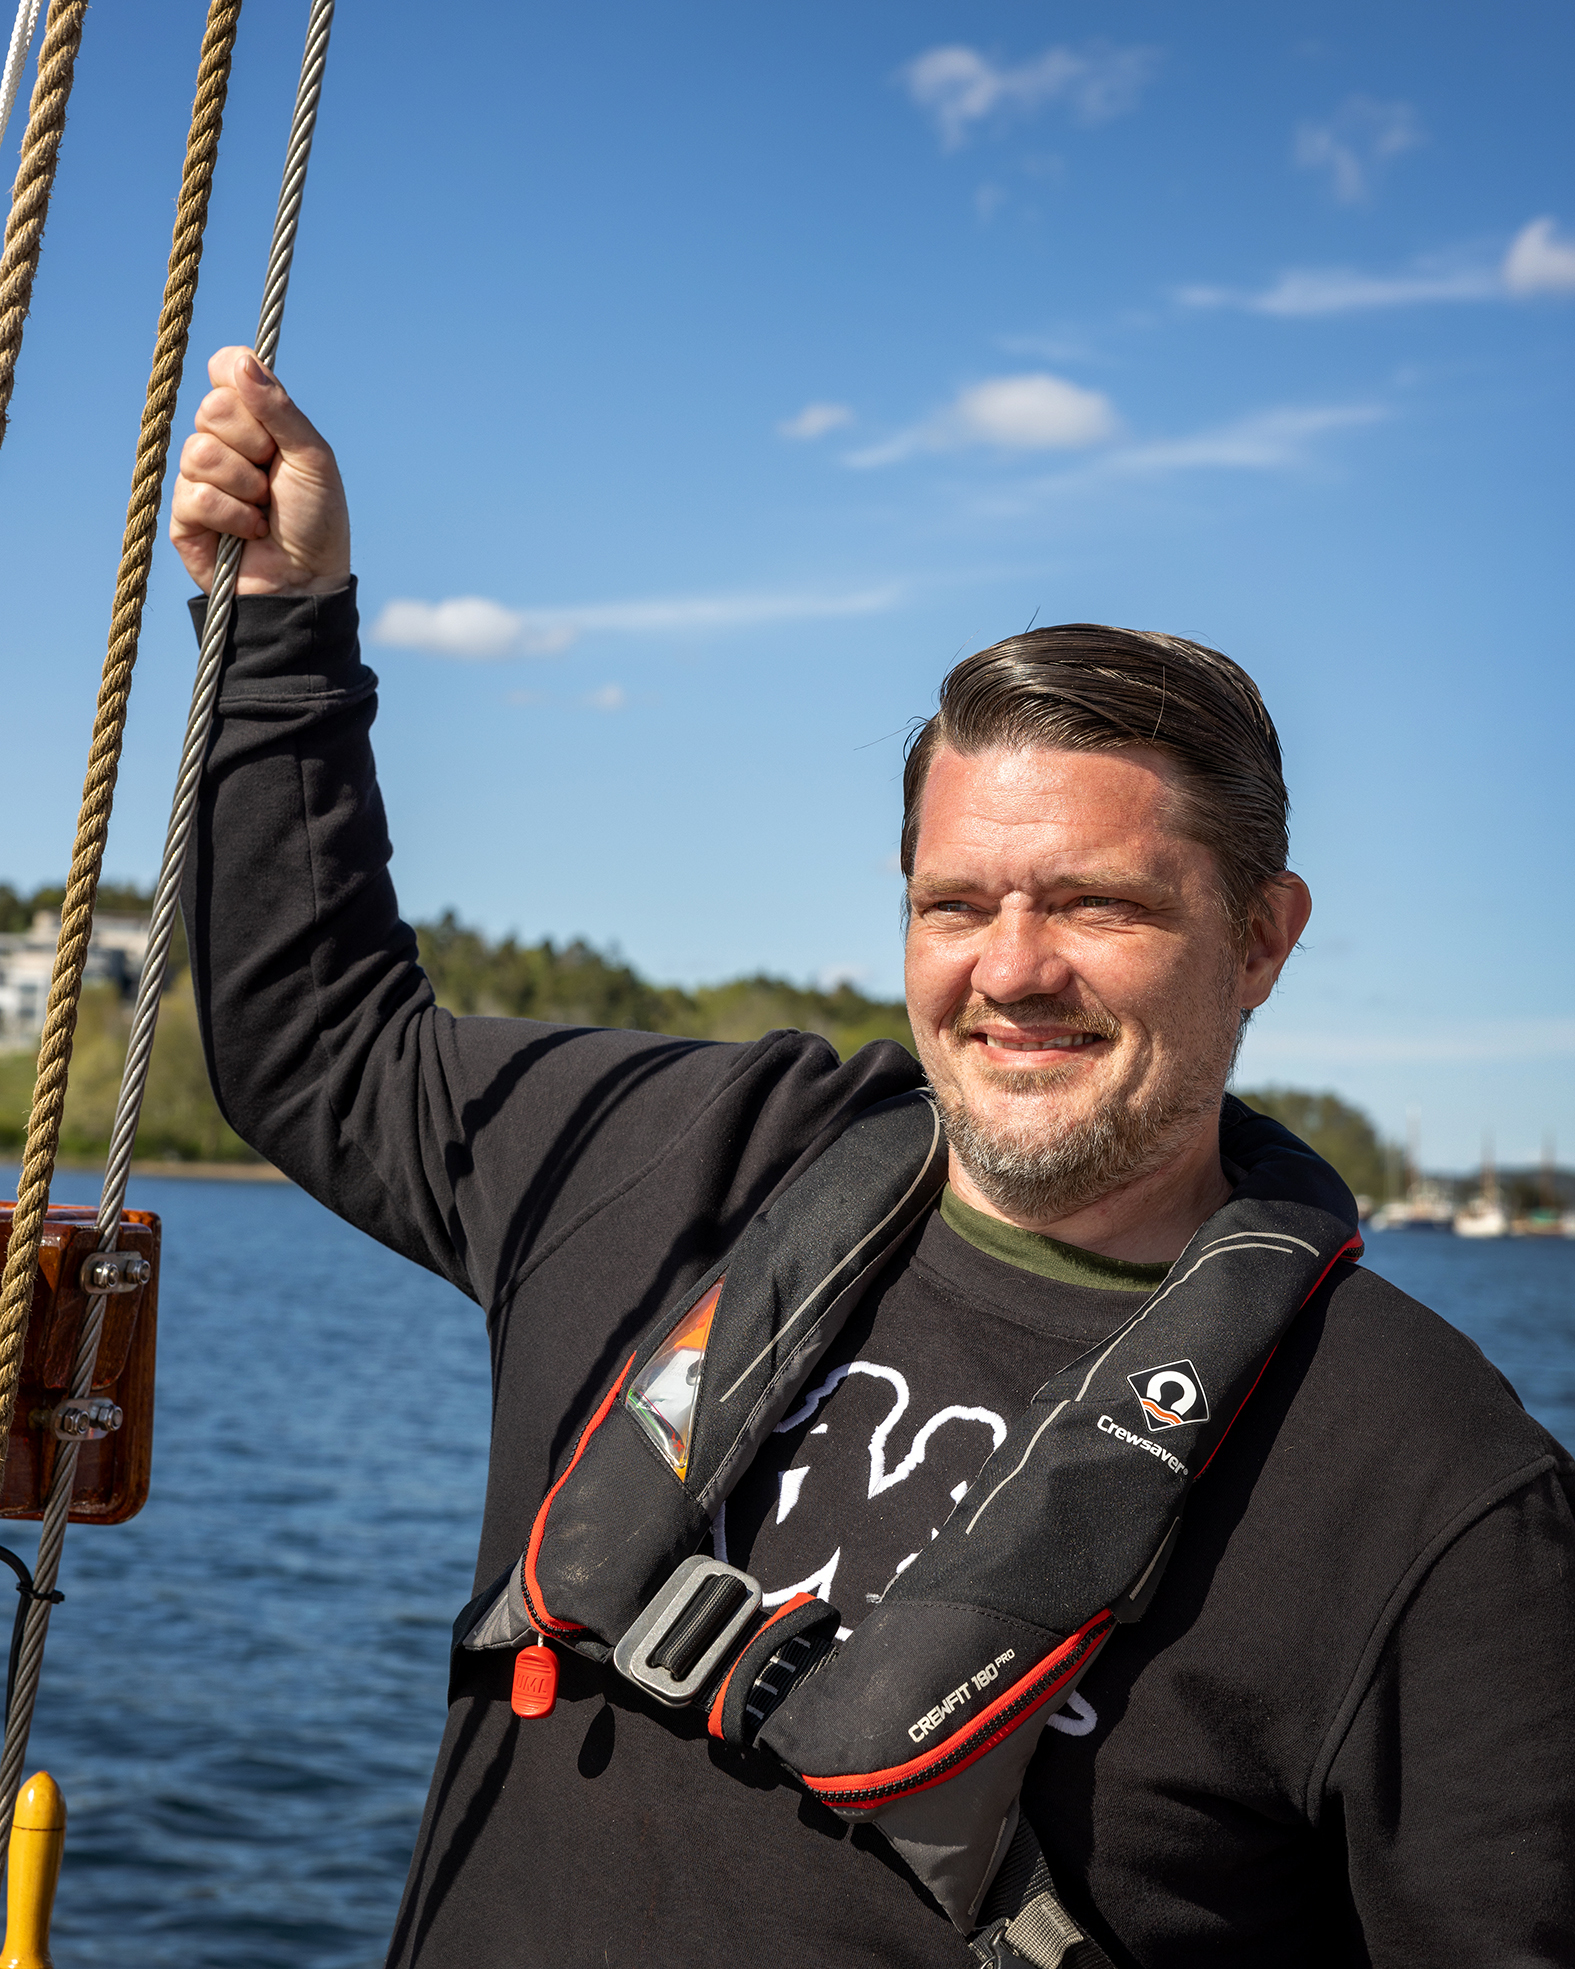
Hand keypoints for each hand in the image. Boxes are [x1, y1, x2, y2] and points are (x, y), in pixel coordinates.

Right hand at [170, 347, 351, 594]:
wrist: (306, 582)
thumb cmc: (317, 521)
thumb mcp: (312, 458)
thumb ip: (280, 409)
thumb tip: (240, 361)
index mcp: (256, 420)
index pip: (227, 369)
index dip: (238, 382)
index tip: (266, 414)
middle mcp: (223, 442)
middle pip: (212, 409)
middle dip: (253, 446)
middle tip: (274, 476)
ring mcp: (199, 477)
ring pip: (199, 451)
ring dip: (244, 486)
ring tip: (264, 510)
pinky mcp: (184, 515)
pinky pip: (194, 494)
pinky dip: (231, 516)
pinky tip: (249, 532)